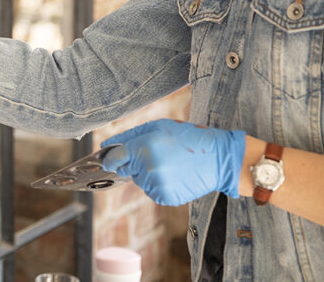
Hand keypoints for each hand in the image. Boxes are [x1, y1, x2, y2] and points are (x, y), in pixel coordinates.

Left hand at [101, 119, 245, 205]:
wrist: (217, 158)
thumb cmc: (187, 138)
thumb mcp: (158, 127)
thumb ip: (130, 135)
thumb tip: (106, 146)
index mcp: (143, 148)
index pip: (113, 158)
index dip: (110, 158)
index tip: (110, 159)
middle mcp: (147, 168)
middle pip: (127, 169)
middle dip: (135, 162)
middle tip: (156, 154)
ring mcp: (156, 184)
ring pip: (140, 180)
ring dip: (148, 173)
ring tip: (170, 163)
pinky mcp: (165, 196)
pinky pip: (152, 190)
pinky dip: (159, 184)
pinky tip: (174, 174)